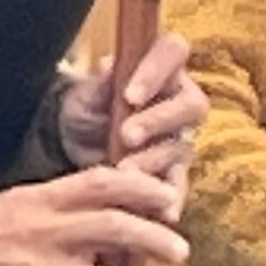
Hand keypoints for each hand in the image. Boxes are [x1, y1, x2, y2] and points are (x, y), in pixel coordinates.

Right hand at [0, 166, 188, 265]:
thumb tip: (116, 196)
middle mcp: (44, 233)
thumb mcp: (18, 201)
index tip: (169, 199)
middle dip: (153, 239)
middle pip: (111, 228)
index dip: (142, 189)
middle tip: (179, 250)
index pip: (100, 184)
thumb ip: (64, 200)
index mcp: (41, 201)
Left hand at [56, 30, 206, 209]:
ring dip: (154, 159)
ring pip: (182, 146)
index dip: (157, 71)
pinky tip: (163, 213)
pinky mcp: (174, 171)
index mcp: (161, 69)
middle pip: (190, 104)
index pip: (173, 52)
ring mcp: (181, 138)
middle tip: (127, 135)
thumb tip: (109, 68)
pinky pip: (179, 184)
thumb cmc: (87, 107)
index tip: (130, 94)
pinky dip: (171, 199)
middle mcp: (180, 100)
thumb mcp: (84, 94)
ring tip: (124, 170)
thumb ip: (98, 84)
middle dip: (158, 121)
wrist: (74, 142)